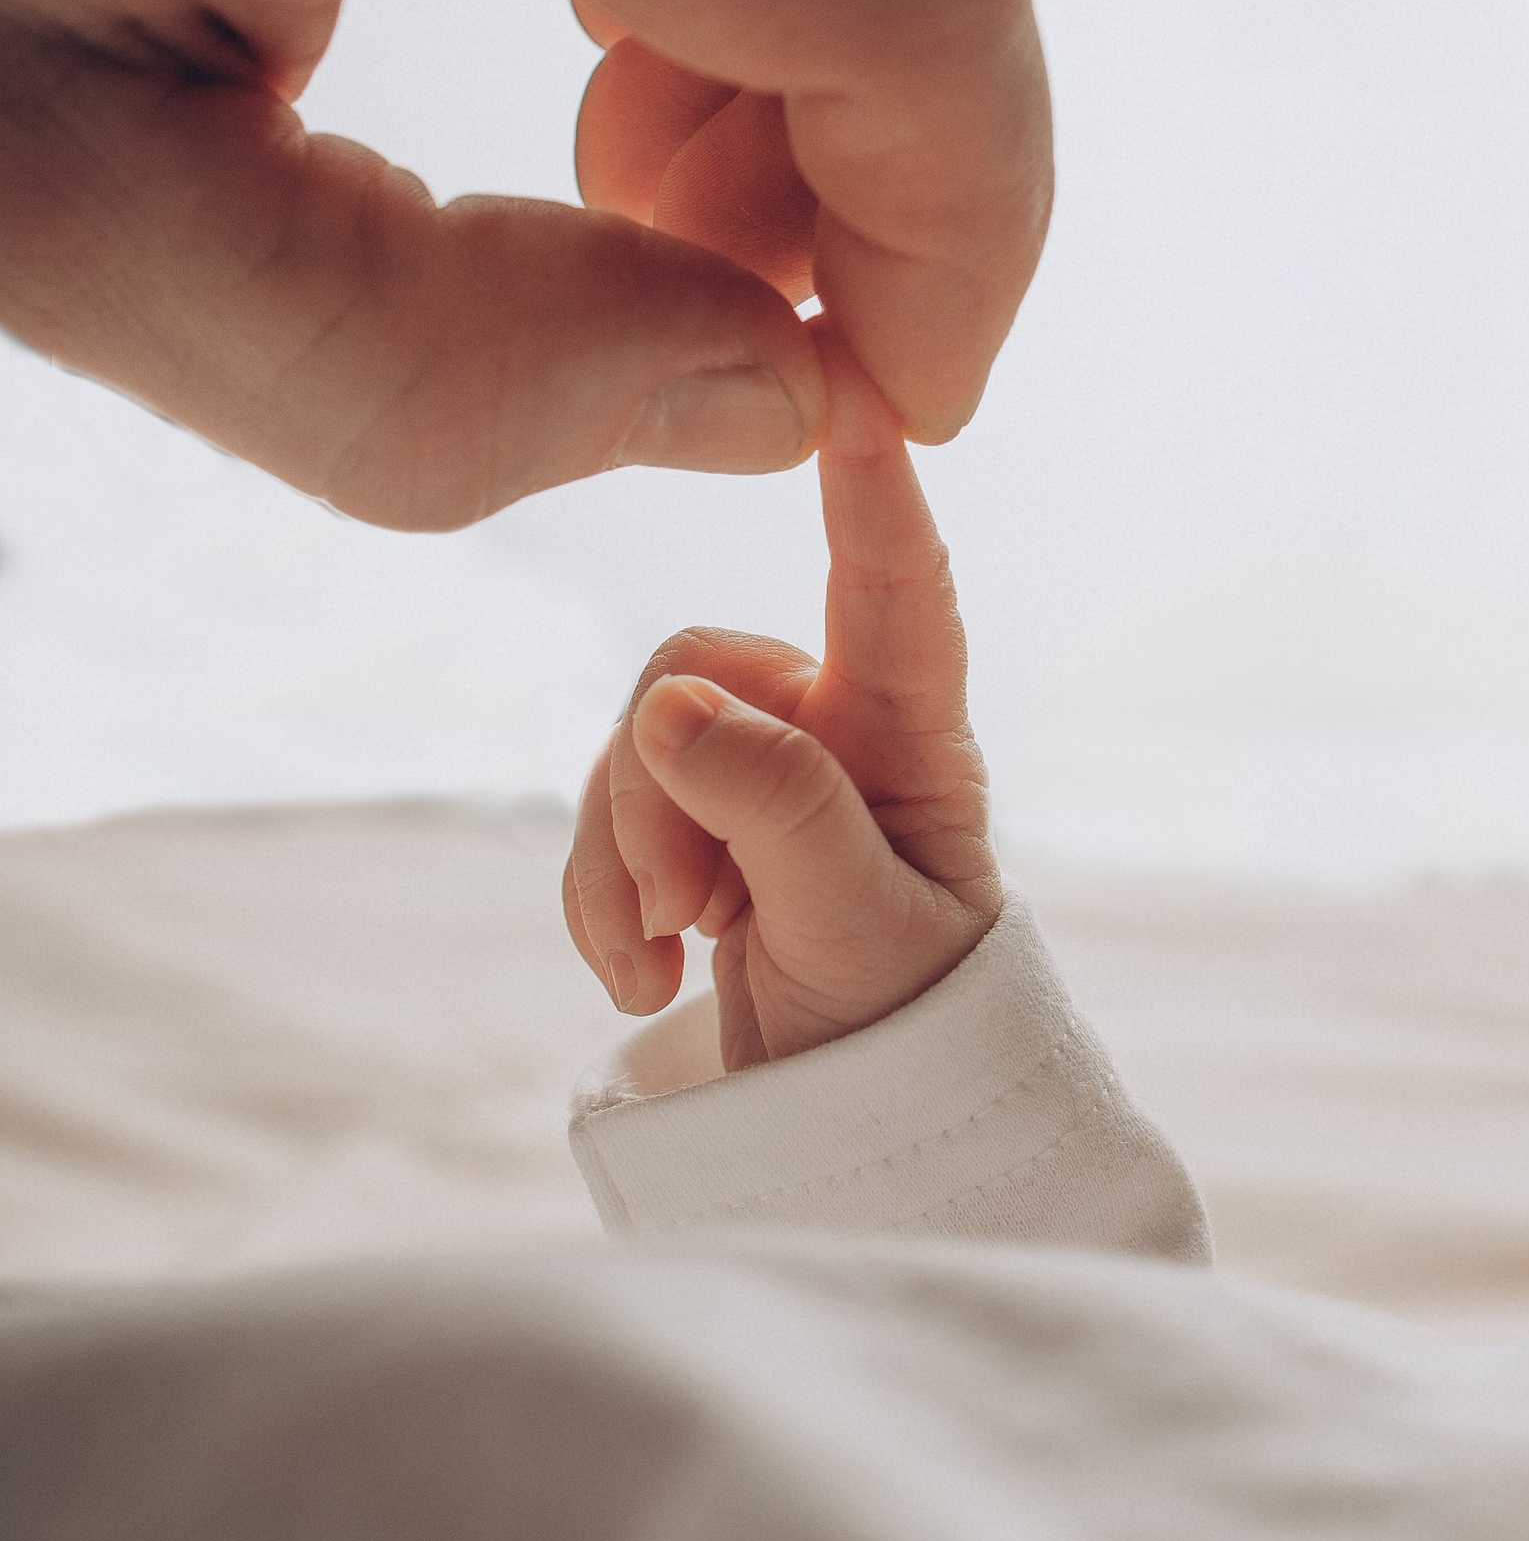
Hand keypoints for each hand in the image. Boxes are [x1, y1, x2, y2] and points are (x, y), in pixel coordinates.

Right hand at [564, 337, 1002, 1068]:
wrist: (854, 1146)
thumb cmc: (903, 1038)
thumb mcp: (852, 929)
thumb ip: (774, 809)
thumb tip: (670, 703)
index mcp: (913, 742)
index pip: (897, 590)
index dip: (872, 490)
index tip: (857, 395)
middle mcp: (837, 736)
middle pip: (694, 674)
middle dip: (661, 789)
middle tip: (690, 916)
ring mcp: (758, 781)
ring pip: (632, 744)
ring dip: (625, 858)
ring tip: (672, 958)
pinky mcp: (692, 834)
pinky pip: (603, 813)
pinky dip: (605, 899)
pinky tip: (645, 976)